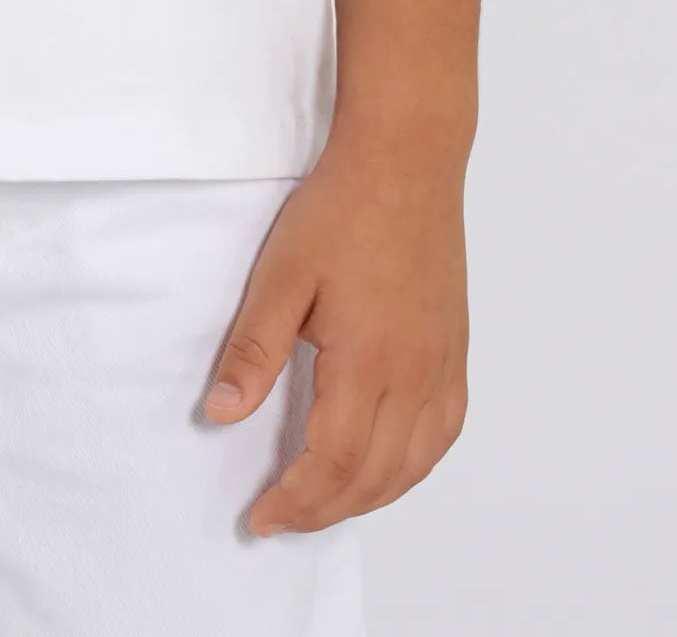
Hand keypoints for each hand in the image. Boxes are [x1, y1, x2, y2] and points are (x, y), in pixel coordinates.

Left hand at [203, 141, 468, 534]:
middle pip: (375, 477)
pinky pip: (444, 432)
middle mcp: (417, 375)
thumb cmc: (341, 210)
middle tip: (281, 517)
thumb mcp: (281, 276)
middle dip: (325, 510)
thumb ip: (253, 350)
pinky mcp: (455, 349)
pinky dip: (413, 466)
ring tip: (323, 502)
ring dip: (369, 496)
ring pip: (415, 464)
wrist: (406, 160)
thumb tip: (220, 413)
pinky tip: (387, 464)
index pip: (334, 464)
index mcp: (370, 362)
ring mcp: (443, 364)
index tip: (260, 517)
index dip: (296, 502)